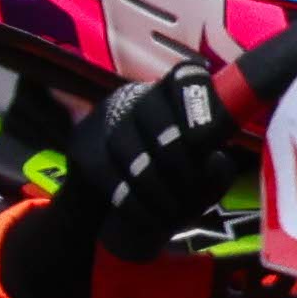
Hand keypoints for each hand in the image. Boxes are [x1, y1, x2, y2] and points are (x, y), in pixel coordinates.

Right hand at [0, 74, 233, 297]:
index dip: (200, 103)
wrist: (105, 218)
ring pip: (129, 146)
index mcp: (169, 97)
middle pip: (154, 111)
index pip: (186, 79)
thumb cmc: (161, 192)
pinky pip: (109, 174)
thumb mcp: (198, 185)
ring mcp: (102, 121)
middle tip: (189, 191)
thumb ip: (214, 173)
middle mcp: (134, 98)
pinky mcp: (82, 150)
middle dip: (177, 157)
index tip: (210, 140)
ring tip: (172, 214)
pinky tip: (149, 219)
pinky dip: (134, 202)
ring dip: (156, 187)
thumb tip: (213, 162)